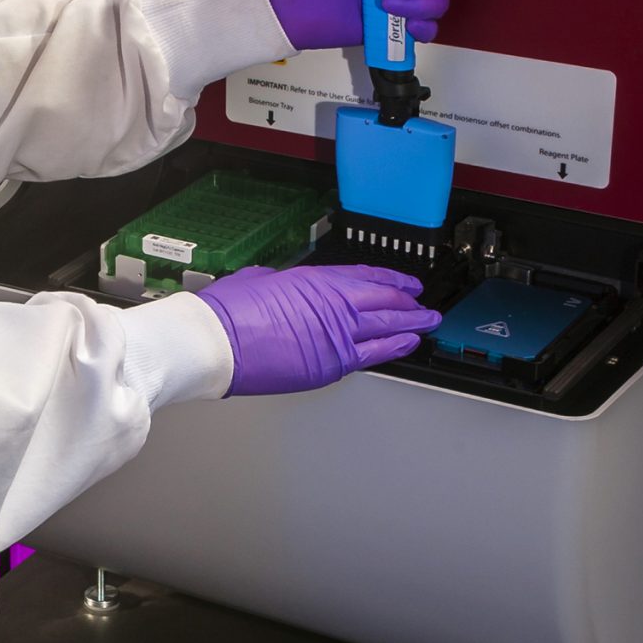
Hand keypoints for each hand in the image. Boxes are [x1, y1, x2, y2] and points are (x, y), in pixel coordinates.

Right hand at [198, 264, 439, 395]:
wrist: (214, 342)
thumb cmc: (226, 312)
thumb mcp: (258, 280)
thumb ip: (282, 283)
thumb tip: (284, 287)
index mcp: (315, 280)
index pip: (367, 276)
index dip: (393, 279)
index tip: (406, 282)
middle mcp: (333, 305)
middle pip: (386, 301)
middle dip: (410, 303)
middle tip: (425, 306)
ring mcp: (335, 336)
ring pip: (388, 328)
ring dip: (412, 325)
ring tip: (427, 325)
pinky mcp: (330, 365)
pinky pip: (373, 355)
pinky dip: (396, 348)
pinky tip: (407, 345)